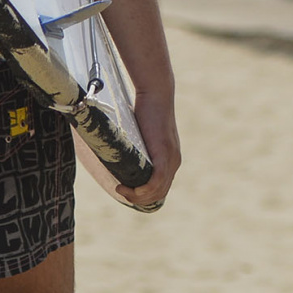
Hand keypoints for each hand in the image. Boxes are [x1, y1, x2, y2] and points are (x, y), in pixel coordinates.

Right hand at [116, 89, 180, 209]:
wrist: (156, 94)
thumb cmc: (145, 109)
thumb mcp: (141, 133)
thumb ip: (136, 145)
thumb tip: (118, 148)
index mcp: (170, 159)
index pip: (160, 188)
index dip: (143, 195)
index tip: (125, 189)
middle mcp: (174, 162)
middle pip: (159, 194)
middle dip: (138, 199)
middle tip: (120, 190)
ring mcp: (171, 160)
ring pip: (157, 192)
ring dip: (137, 196)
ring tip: (120, 189)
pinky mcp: (165, 156)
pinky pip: (155, 183)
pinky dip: (142, 191)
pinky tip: (127, 188)